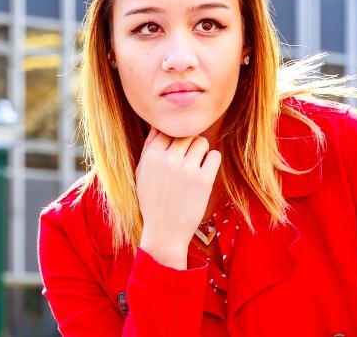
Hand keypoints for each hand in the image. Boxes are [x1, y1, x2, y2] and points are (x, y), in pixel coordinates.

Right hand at [135, 127, 221, 268]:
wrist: (165, 232)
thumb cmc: (153, 202)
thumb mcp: (142, 173)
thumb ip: (149, 147)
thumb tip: (158, 124)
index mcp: (151, 156)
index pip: (167, 130)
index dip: (174, 138)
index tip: (177, 150)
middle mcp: (168, 160)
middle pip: (186, 133)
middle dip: (189, 144)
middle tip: (189, 159)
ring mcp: (186, 169)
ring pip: (201, 141)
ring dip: (201, 151)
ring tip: (196, 165)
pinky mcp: (203, 180)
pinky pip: (214, 155)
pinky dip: (212, 161)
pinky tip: (205, 172)